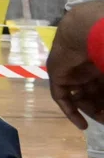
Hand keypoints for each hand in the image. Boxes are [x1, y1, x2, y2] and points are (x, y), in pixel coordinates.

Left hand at [49, 3, 103, 129]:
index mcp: (101, 64)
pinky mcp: (58, 76)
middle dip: (102, 108)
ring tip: (101, 121)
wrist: (87, 32)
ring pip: (81, 97)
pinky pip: (62, 98)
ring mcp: (72, 72)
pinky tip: (82, 125)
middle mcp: (88, 69)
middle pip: (95, 95)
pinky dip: (71, 112)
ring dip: (90, 111)